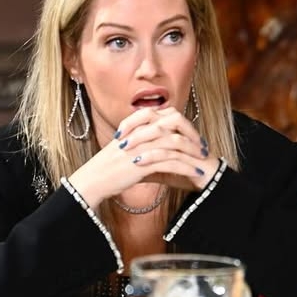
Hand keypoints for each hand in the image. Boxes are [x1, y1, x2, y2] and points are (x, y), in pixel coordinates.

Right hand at [67, 108, 218, 208]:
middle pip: (175, 125)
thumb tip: (159, 142)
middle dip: (192, 135)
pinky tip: (197, 174)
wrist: (93, 180)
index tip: (193, 135)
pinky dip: (187, 168)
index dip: (183, 124)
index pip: (166, 116)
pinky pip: (172, 163)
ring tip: (203, 160)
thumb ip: (142, 140)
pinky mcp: (143, 163)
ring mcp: (142, 146)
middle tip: (203, 146)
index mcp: (137, 125)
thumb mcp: (125, 146)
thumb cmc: (108, 166)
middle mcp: (140, 132)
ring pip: (176, 144)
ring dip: (193, 152)